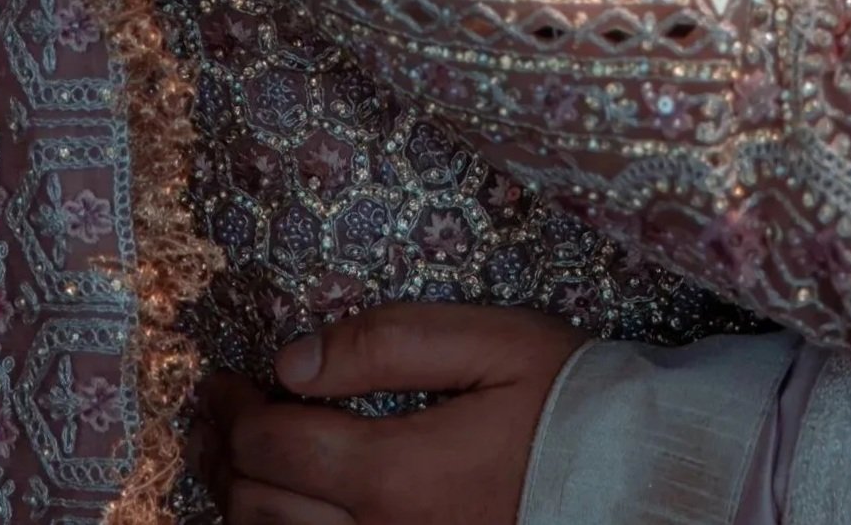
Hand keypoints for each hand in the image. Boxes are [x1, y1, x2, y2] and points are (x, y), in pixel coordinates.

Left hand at [214, 304, 584, 524]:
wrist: (639, 480)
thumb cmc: (569, 401)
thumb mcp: (491, 342)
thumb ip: (388, 342)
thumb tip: (295, 358)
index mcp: (395, 473)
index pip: (274, 441)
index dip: (233, 406)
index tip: (223, 376)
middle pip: (260, 507)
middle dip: (223, 454)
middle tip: (212, 413)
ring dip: (240, 503)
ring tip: (231, 460)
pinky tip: (283, 509)